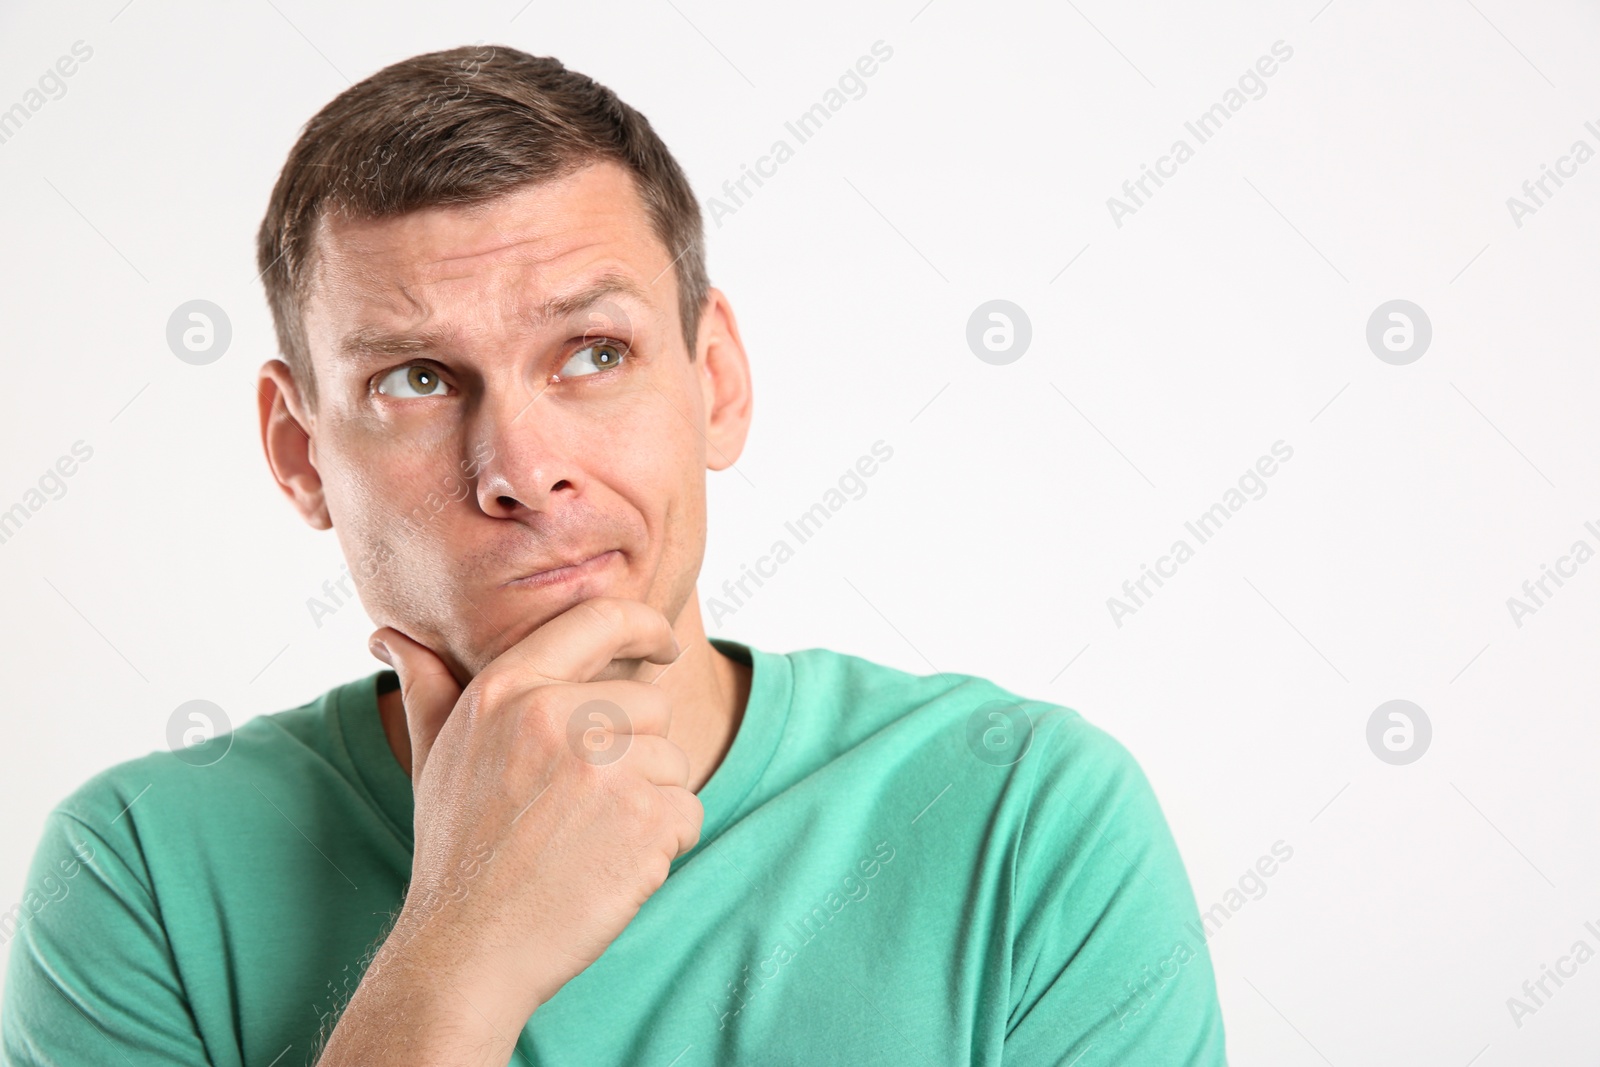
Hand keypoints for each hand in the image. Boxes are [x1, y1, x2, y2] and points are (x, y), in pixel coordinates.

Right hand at [366, 597, 701, 1025]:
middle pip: (651, 703)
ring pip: (673, 762)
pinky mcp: (645, 818)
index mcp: (507, 690)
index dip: (644, 625)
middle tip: (584, 806)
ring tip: (588, 841)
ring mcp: (605, 767)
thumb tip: (391, 635)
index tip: (664, 643)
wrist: (467, 951)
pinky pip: (687, 812)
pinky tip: (610, 867)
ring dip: (649, 802)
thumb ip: (425, 687)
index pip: (599, 620)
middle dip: (636, 751)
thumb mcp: (433, 757)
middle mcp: (558, 716)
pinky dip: (664, 844)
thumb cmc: (456, 851)